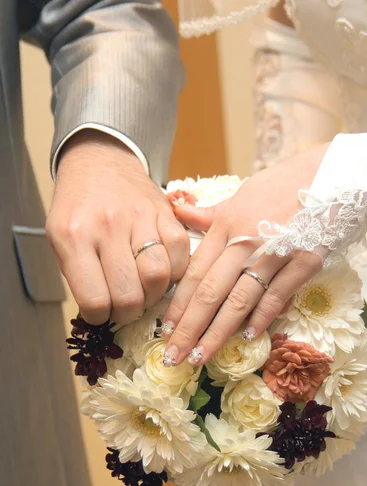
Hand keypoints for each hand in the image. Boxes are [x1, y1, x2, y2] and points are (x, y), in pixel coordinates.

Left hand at [46, 130, 188, 324]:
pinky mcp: (165, 213)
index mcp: (73, 237)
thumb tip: (104, 314)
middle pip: (130, 295)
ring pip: (158, 278)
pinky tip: (161, 270)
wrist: (99, 161)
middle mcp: (107, 227)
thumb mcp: (59, 239)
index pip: (95, 300)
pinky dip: (174, 272)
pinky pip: (180, 256)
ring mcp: (139, 218)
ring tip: (144, 290)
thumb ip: (78, 275)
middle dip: (128, 312)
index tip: (102, 314)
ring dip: (153, 295)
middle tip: (125, 307)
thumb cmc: (78, 207)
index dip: (101, 317)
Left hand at [162, 144, 328, 366]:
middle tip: (172, 357)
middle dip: (188, 329)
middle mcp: (245, 242)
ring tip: (199, 357)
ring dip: (217, 334)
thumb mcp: (241, 194)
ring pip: (239, 301)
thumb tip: (176, 211)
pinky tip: (247, 338)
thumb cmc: (283, 184)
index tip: (165, 330)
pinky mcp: (304, 263)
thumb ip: (209, 214)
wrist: (333, 174)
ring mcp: (275, 254)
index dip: (178, 305)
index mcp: (226, 226)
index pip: (194, 273)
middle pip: (210, 293)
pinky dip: (261, 318)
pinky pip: (277, 296)